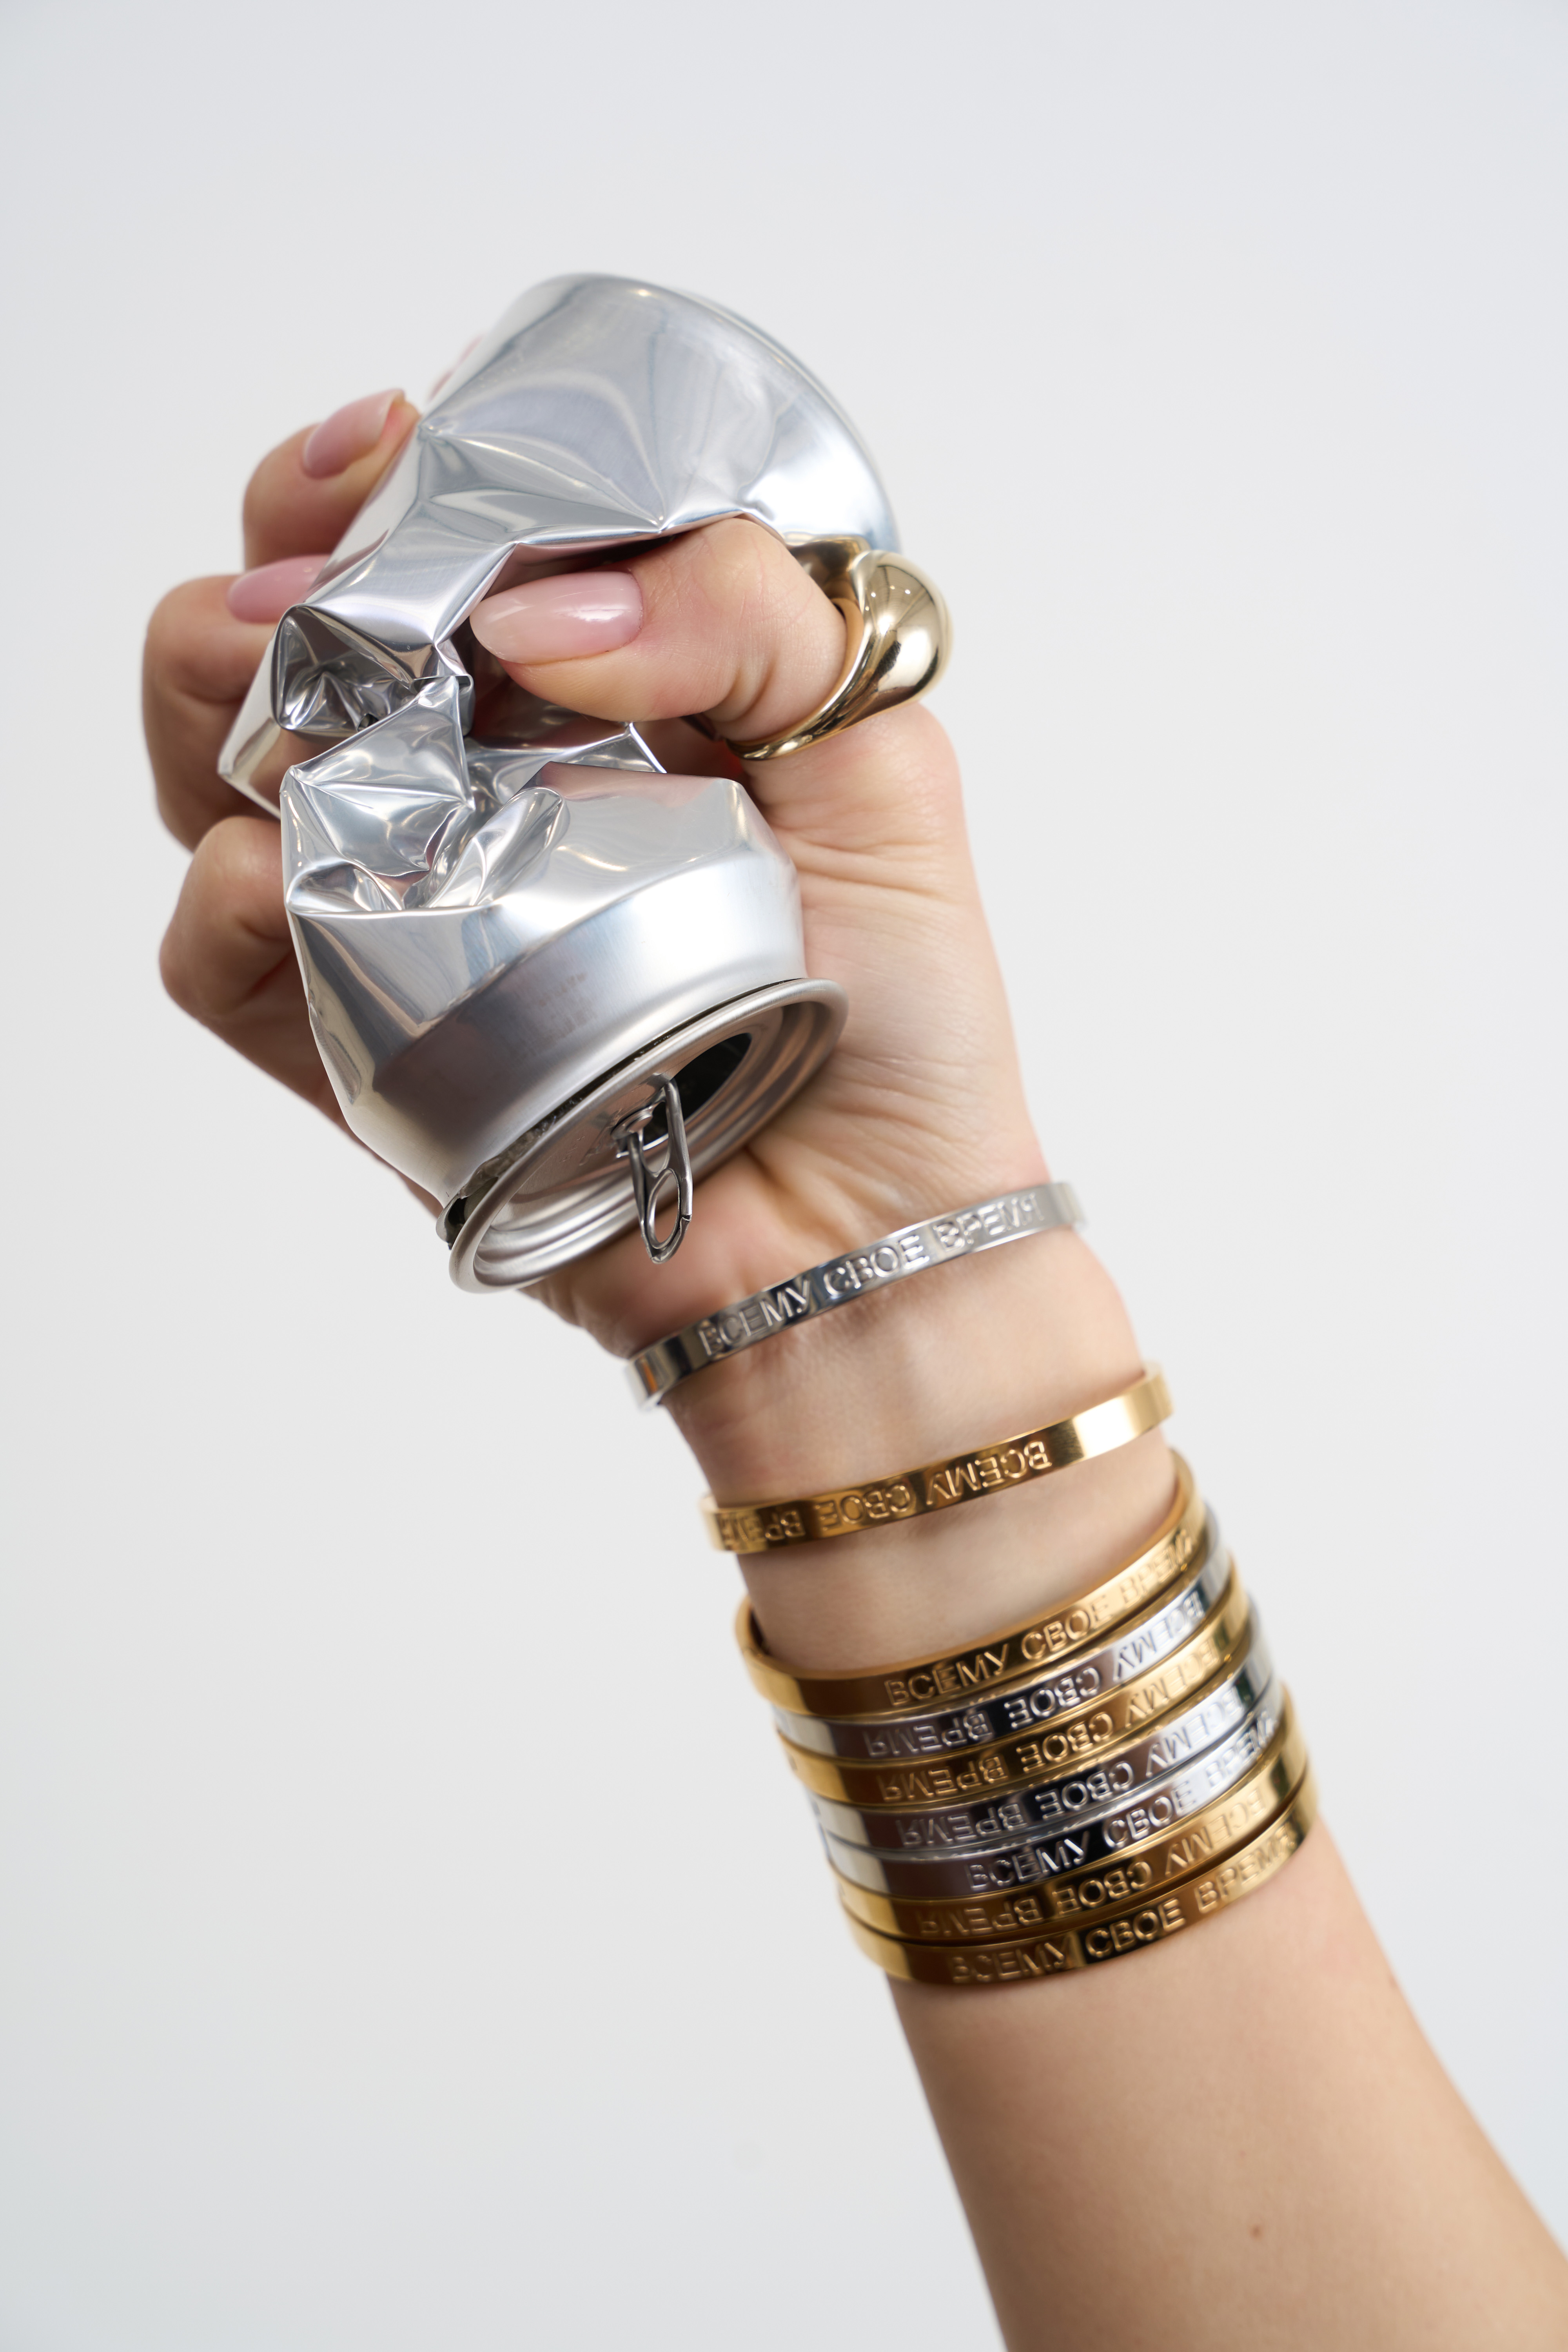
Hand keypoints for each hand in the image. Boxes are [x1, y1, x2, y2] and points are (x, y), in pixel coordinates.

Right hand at [146, 393, 1159, 1663]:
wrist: (870, 1218)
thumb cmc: (890, 994)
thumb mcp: (875, 744)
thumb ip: (744, 610)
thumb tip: (533, 609)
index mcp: (575, 695)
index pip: (425, 553)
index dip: (372, 487)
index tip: (377, 449)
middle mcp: (467, 790)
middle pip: (285, 643)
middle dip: (266, 581)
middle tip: (315, 590)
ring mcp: (398, 915)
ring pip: (211, 773)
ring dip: (210, 707)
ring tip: (284, 701)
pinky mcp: (359, 1044)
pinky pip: (222, 956)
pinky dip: (224, 902)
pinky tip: (278, 874)